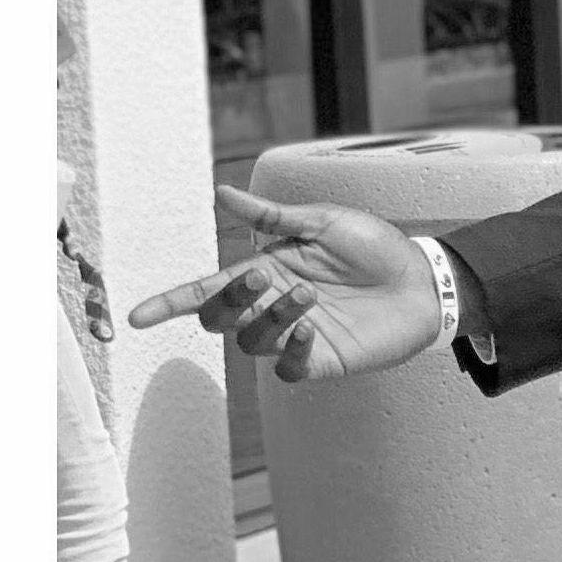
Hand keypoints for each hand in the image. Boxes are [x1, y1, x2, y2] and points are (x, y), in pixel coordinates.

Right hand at [127, 184, 442, 383]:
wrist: (425, 279)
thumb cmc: (376, 247)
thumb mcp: (323, 222)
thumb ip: (272, 217)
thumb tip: (223, 193)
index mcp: (265, 272)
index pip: (206, 292)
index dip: (171, 304)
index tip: (137, 316)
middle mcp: (273, 307)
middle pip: (220, 319)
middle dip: (229, 299)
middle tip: (262, 277)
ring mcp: (297, 336)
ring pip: (253, 340)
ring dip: (272, 315)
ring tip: (311, 293)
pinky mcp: (324, 360)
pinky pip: (289, 368)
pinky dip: (290, 350)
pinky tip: (310, 330)